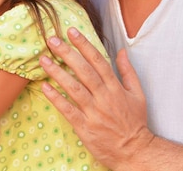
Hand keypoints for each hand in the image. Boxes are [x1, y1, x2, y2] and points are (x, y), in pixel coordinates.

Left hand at [39, 28, 153, 168]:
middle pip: (84, 71)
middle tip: (52, 40)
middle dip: (67, 53)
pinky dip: (56, 99)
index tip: (72, 31)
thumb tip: (121, 50)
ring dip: (57, 73)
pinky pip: (68, 110)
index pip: (98, 61)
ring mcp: (94, 112)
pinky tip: (45, 87)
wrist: (134, 151)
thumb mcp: (138, 94)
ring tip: (44, 60)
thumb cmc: (135, 122)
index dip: (84, 45)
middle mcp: (104, 97)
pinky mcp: (85, 127)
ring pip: (74, 88)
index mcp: (116, 88)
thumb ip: (128, 71)